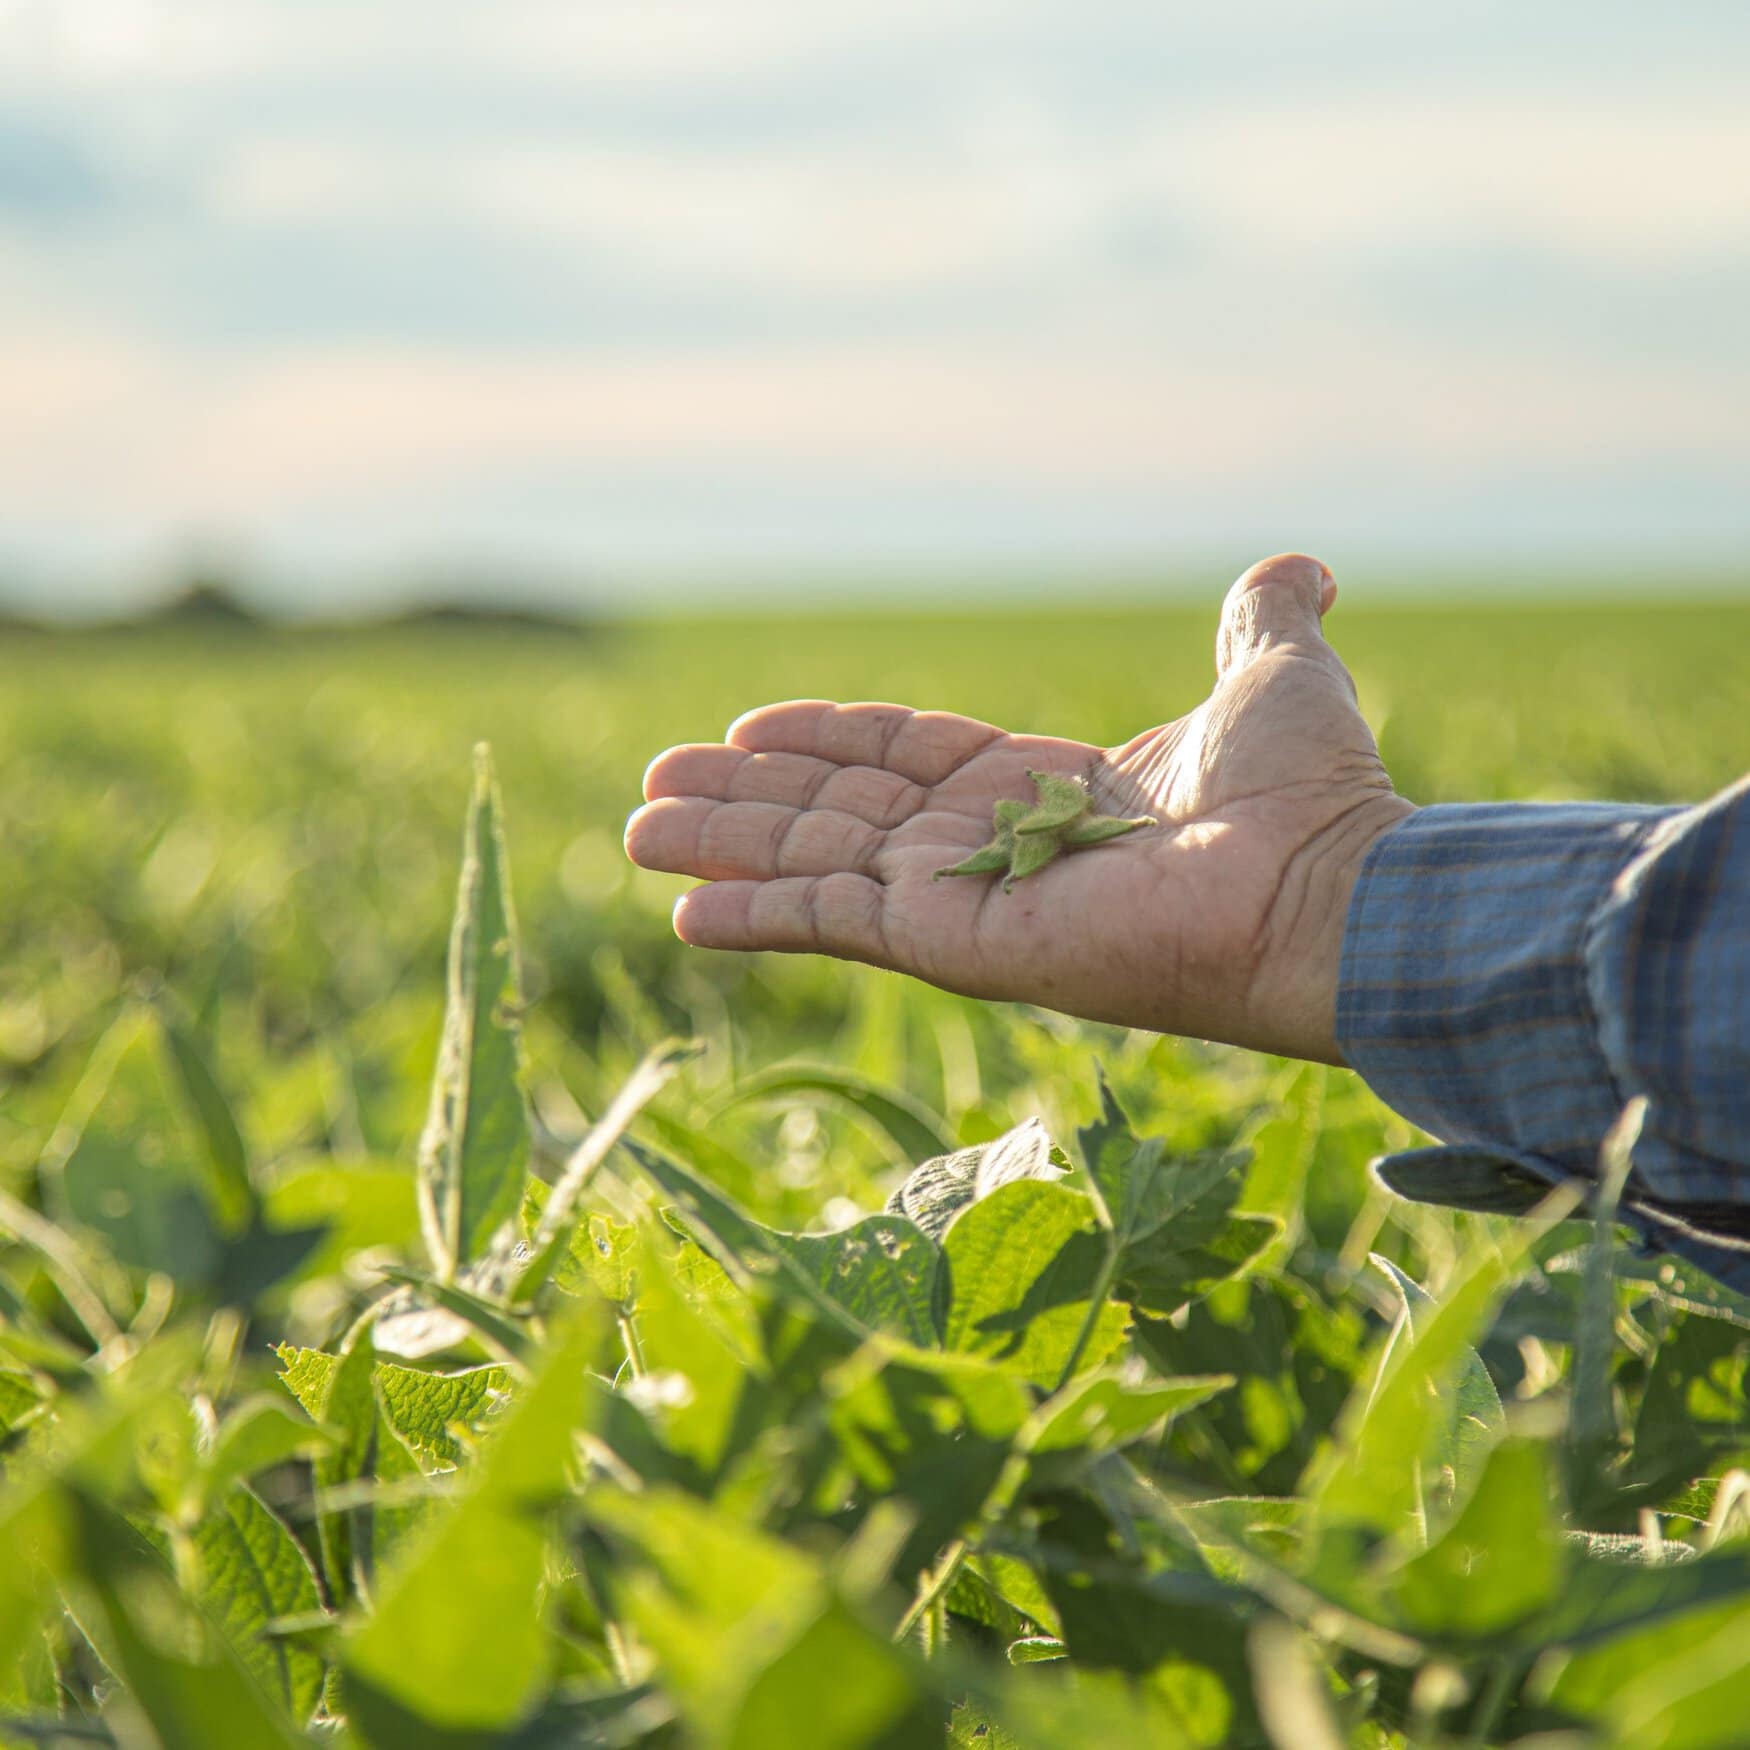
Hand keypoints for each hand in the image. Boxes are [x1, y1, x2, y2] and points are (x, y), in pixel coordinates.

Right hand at [624, 555, 1413, 1063]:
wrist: (1322, 885)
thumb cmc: (1305, 796)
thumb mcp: (1267, 678)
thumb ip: (1257, 621)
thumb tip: (1297, 566)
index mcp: (1049, 795)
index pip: (911, 762)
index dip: (831, 743)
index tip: (751, 730)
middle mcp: (997, 852)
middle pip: (842, 816)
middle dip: (748, 803)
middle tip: (654, 789)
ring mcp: (972, 904)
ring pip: (819, 865)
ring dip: (726, 848)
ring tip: (637, 830)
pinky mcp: (958, 943)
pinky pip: (837, 921)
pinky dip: (757, 917)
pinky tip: (684, 911)